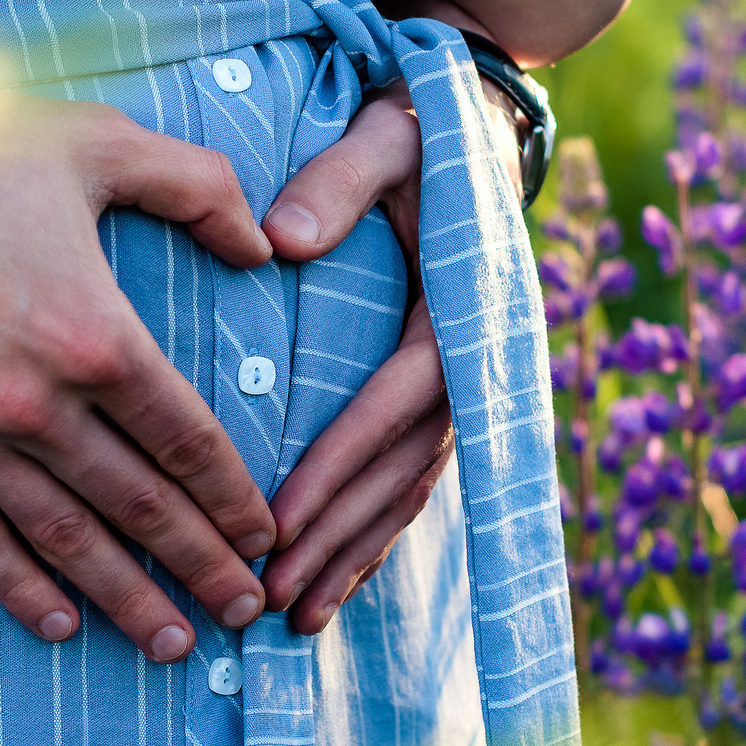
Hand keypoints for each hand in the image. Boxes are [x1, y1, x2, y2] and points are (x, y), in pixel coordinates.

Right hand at [0, 0, 279, 662]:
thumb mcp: (99, 143)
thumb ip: (198, 188)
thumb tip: (263, 249)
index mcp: (95, 334)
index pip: (187, 442)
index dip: (234, 499)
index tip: (265, 538)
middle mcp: (34, 400)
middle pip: (140, 506)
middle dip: (200, 568)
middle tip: (242, 614)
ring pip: (63, 538)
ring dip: (123, 598)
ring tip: (170, 644)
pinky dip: (17, 585)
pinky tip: (57, 623)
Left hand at [258, 75, 528, 634]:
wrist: (477, 129)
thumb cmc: (421, 132)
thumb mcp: (387, 137)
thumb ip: (339, 180)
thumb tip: (281, 240)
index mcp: (458, 308)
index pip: (393, 401)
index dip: (338, 464)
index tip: (277, 520)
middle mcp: (472, 360)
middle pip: (401, 468)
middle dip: (336, 536)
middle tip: (269, 593)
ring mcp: (466, 386)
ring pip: (410, 488)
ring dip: (354, 554)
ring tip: (294, 615)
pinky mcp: (448, 397)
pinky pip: (413, 479)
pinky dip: (375, 534)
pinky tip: (333, 585)